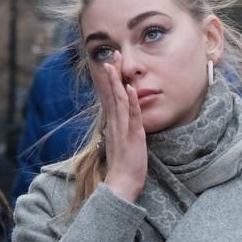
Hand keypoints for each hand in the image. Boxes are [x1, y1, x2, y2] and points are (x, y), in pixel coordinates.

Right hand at [94, 61, 146, 200]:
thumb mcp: (122, 145)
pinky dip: (131, 101)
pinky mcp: (132, 136)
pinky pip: (131, 116)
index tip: (110, 64)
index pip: (110, 98)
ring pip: (119, 101)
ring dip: (117, 82)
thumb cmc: (123, 168)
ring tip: (115, 65)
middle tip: (112, 55)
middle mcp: (115, 125)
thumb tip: (121, 125)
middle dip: (112, 74)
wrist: (120, 185)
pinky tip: (129, 88)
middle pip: (112, 95)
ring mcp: (122, 130)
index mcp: (113, 126)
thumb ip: (121, 132)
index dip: (110, 81)